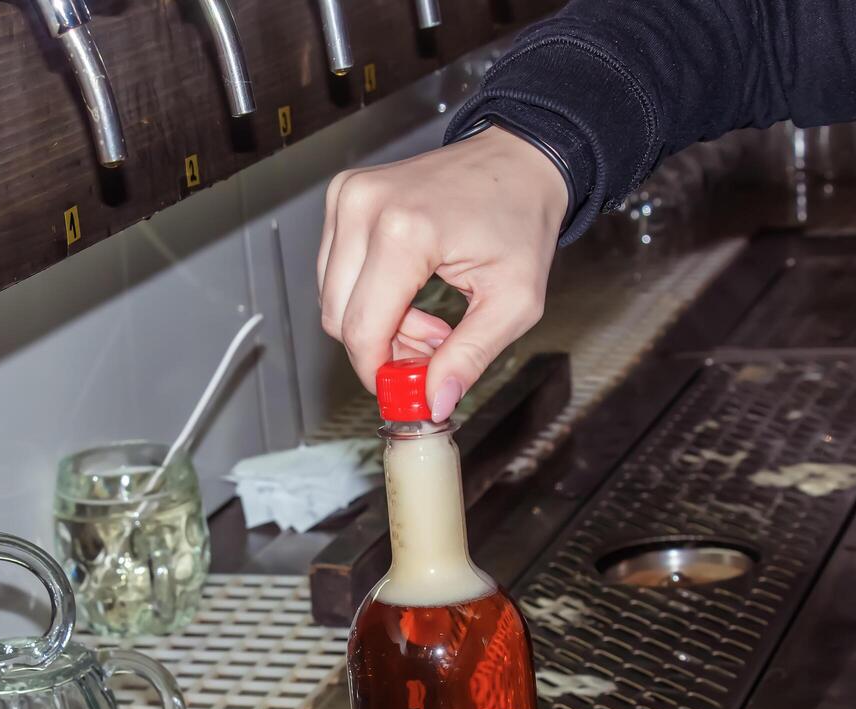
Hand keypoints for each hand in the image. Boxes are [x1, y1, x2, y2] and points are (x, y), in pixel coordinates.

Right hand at [318, 126, 568, 420]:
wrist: (520, 161)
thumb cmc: (522, 220)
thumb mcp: (514, 303)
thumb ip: (471, 357)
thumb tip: (435, 402)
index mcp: (404, 230)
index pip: (362, 329)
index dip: (378, 373)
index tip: (404, 393)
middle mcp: (364, 207)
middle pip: (339, 317)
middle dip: (379, 350)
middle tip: (429, 357)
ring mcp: (348, 197)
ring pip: (333, 298)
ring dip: (374, 325)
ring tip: (428, 323)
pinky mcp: (343, 197)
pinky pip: (336, 272)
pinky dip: (368, 297)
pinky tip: (410, 297)